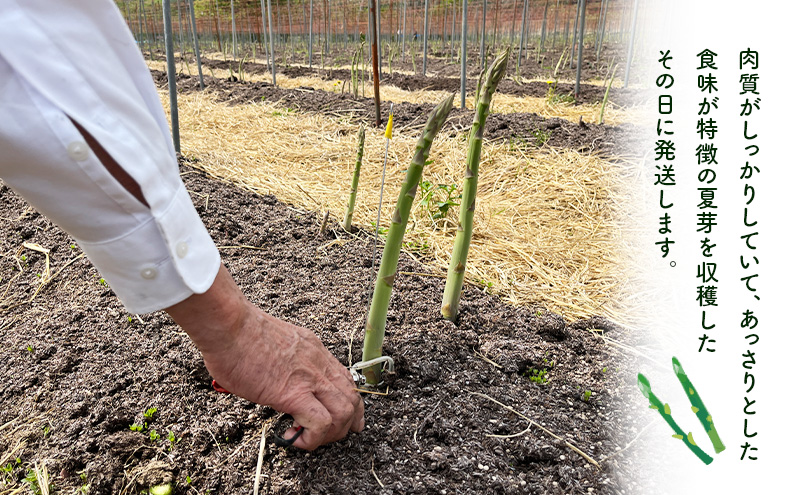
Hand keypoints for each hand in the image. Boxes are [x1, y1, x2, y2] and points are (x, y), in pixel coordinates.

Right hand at [166, 264, 363, 449]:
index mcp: (314, 349)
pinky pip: (320, 422)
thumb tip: (274, 377)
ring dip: (330, 434)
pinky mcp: (294, 393)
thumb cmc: (239, 331)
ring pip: (344, 412)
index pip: (345, 380)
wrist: (229, 325)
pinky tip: (292, 438)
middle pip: (352, 399)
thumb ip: (285, 360)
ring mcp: (309, 378)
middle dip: (346, 424)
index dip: (350, 404)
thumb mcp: (276, 342)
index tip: (344, 419)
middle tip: (327, 436)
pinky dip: (312, 439)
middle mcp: (318, 363)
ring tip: (307, 439)